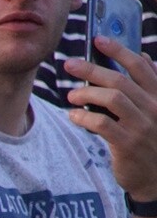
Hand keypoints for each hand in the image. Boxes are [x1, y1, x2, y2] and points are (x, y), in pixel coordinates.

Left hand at [64, 36, 156, 199]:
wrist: (156, 177)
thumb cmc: (150, 140)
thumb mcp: (154, 110)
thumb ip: (147, 86)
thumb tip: (142, 56)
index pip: (140, 66)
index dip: (118, 50)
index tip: (97, 40)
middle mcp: (155, 107)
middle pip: (120, 80)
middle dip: (92, 69)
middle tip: (69, 64)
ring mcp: (143, 126)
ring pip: (112, 99)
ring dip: (86, 93)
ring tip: (71, 95)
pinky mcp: (128, 144)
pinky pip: (102, 124)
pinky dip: (84, 117)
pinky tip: (74, 116)